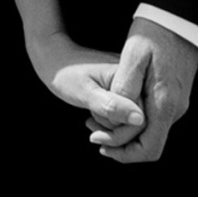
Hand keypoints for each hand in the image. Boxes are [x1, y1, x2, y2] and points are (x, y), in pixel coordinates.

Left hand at [25, 31, 145, 136]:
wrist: (57, 60)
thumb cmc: (66, 74)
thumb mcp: (85, 91)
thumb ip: (111, 105)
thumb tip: (139, 119)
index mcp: (129, 75)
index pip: (141, 117)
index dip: (121, 133)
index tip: (96, 136)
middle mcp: (136, 81)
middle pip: (140, 122)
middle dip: (116, 134)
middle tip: (93, 131)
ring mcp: (132, 87)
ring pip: (134, 123)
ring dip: (112, 131)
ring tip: (91, 123)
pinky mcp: (126, 93)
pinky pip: (127, 117)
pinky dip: (110, 126)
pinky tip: (94, 122)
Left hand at [89, 18, 197, 163]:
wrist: (179, 13)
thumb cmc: (154, 31)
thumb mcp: (133, 56)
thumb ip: (127, 90)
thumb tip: (129, 121)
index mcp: (165, 103)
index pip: (149, 149)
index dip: (122, 153)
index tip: (98, 143)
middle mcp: (175, 108)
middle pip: (148, 142)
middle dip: (119, 141)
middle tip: (91, 129)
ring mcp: (176, 101)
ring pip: (149, 129)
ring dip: (124, 128)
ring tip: (96, 115)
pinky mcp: (173, 93)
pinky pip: (153, 115)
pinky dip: (132, 116)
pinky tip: (114, 102)